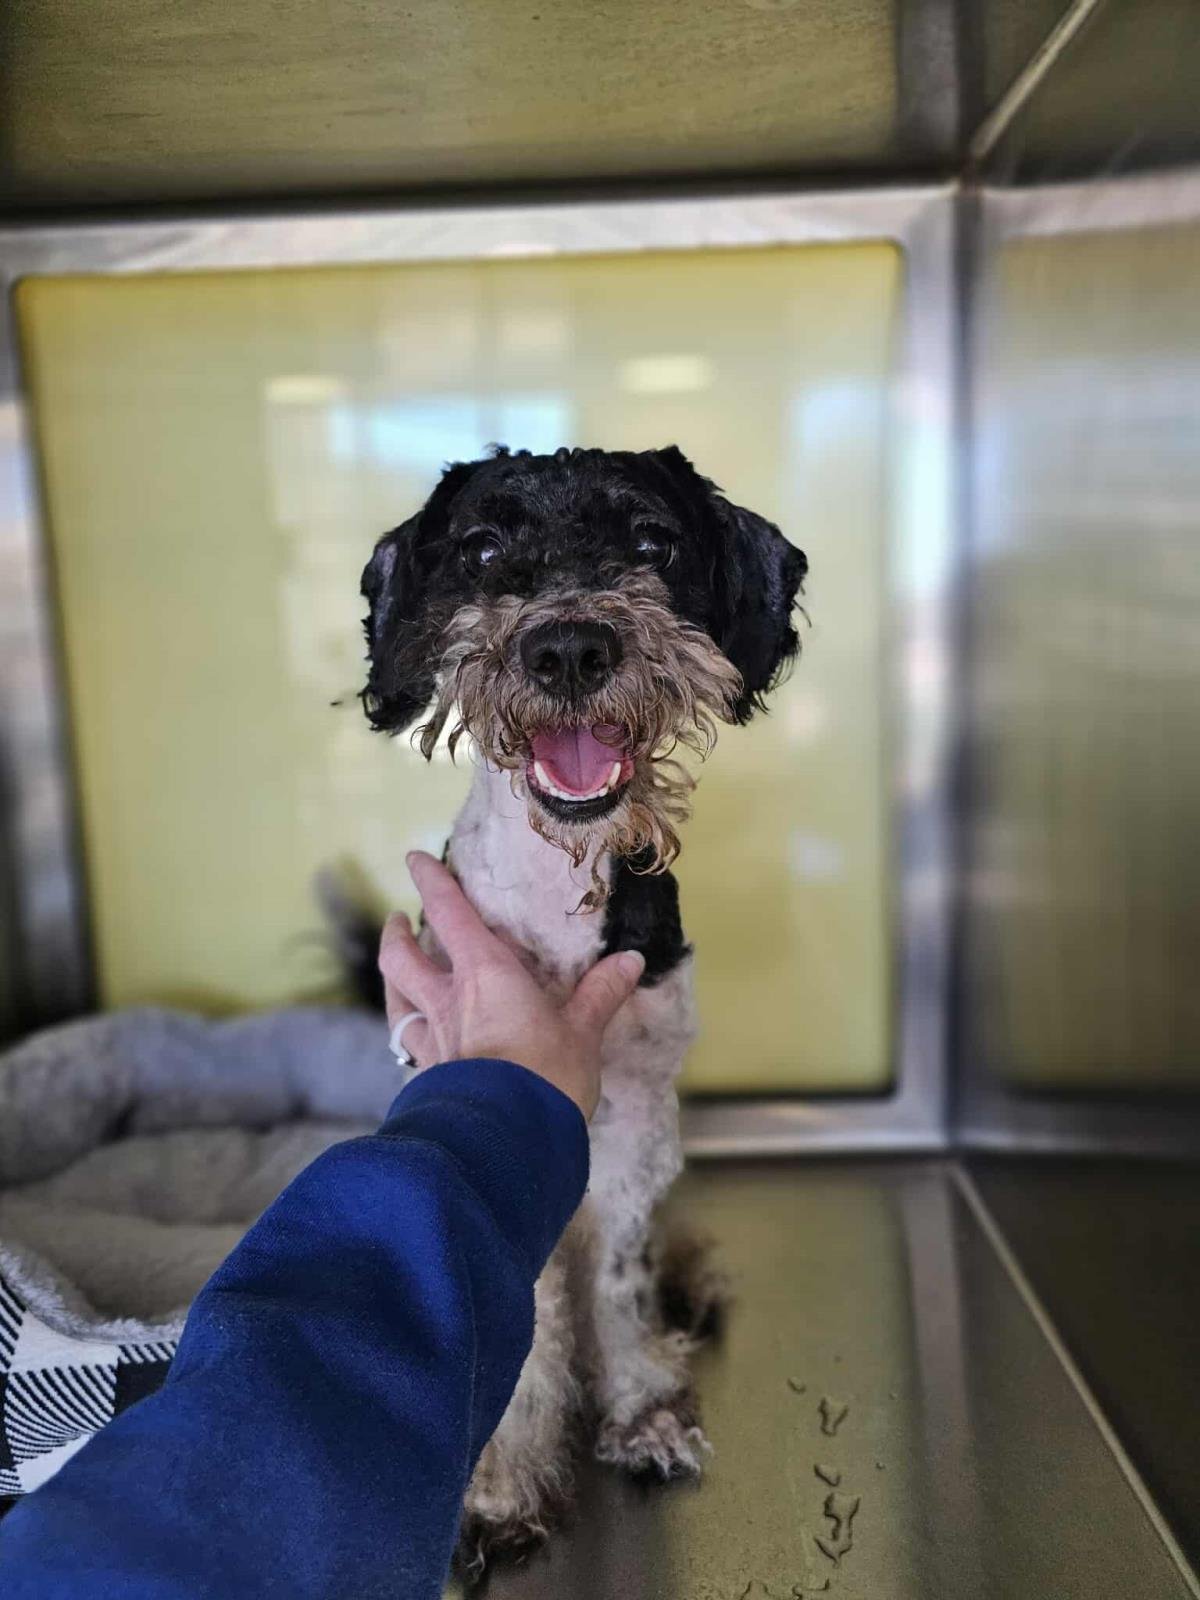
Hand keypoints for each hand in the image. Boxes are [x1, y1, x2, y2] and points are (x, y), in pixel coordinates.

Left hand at [378, 851, 644, 1119]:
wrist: (506, 1142)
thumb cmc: (546, 1077)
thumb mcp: (583, 1033)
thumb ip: (600, 994)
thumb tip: (630, 961)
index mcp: (485, 974)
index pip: (449, 913)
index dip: (431, 881)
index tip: (416, 859)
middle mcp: (448, 1000)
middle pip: (403, 957)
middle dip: (397, 934)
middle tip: (398, 919)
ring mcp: (432, 1041)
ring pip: (396, 1000)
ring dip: (391, 979)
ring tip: (395, 969)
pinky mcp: (427, 1077)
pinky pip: (406, 1044)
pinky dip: (406, 1031)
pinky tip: (414, 1036)